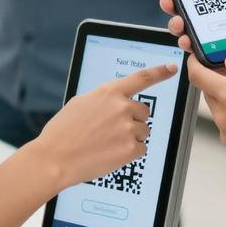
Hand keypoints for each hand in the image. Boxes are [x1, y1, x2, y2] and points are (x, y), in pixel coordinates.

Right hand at [37, 63, 178, 187]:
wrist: (54, 158)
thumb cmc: (63, 132)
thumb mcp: (81, 103)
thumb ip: (104, 99)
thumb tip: (116, 101)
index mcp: (109, 92)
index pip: (142, 77)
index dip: (159, 72)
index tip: (171, 68)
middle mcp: (122, 107)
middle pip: (144, 111)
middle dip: (133, 119)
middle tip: (112, 130)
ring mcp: (128, 128)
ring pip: (143, 131)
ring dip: (131, 137)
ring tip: (107, 143)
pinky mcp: (130, 149)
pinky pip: (141, 148)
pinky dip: (129, 153)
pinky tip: (110, 153)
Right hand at [160, 0, 225, 89]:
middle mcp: (224, 25)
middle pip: (192, 15)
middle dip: (175, 7)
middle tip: (170, 3)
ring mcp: (221, 45)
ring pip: (191, 35)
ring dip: (178, 28)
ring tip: (179, 25)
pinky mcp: (222, 65)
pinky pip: (199, 58)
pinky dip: (189, 50)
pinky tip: (188, 43)